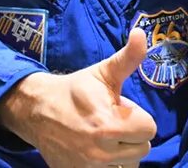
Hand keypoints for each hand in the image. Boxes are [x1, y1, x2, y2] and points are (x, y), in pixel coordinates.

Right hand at [0, 28, 157, 166]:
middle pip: (142, 148)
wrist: (37, 111)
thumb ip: (128, 58)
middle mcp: (101, 150)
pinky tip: (98, 151)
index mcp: (109, 123)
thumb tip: (142, 33)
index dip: (137, 116)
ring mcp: (90, 167)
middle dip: (131, 134)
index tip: (121, 109)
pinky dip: (109, 165)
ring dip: (122, 153)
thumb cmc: (76, 90)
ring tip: (106, 137)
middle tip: (111, 122)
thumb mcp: (103, 72)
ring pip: (129, 165)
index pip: (149, 128)